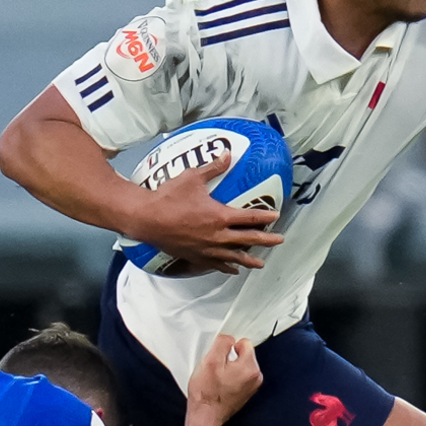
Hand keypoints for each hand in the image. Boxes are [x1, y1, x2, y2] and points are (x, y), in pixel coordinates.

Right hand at [130, 154, 284, 274]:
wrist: (146, 218)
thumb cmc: (168, 197)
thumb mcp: (192, 178)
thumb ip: (213, 168)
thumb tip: (227, 154)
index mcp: (219, 216)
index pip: (249, 217)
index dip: (265, 216)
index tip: (276, 216)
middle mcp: (216, 236)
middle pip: (247, 240)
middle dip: (265, 240)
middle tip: (279, 241)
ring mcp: (206, 249)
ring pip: (233, 257)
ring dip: (248, 260)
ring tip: (260, 264)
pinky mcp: (194, 256)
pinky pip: (215, 265)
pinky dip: (226, 268)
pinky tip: (232, 270)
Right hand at [187, 334, 261, 418]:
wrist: (205, 416)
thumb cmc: (206, 393)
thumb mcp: (210, 361)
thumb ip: (222, 343)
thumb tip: (229, 338)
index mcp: (250, 368)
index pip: (244, 343)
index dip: (229, 347)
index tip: (219, 357)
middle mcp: (255, 377)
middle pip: (243, 355)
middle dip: (228, 358)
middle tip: (215, 369)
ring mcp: (251, 387)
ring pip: (239, 366)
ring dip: (228, 369)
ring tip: (216, 379)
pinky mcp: (245, 393)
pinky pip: (238, 378)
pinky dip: (229, 379)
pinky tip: (219, 386)